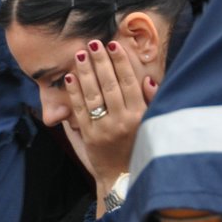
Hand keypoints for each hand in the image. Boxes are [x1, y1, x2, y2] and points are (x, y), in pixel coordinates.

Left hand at [61, 39, 156, 209]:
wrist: (122, 178)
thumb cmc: (139, 147)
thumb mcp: (151, 124)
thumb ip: (150, 101)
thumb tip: (147, 77)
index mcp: (139, 116)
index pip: (129, 82)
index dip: (120, 63)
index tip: (114, 45)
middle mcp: (122, 121)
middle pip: (109, 85)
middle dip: (101, 62)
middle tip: (94, 43)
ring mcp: (104, 129)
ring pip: (93, 95)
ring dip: (85, 72)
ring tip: (80, 54)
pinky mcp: (89, 137)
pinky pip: (79, 110)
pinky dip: (74, 92)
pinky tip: (70, 77)